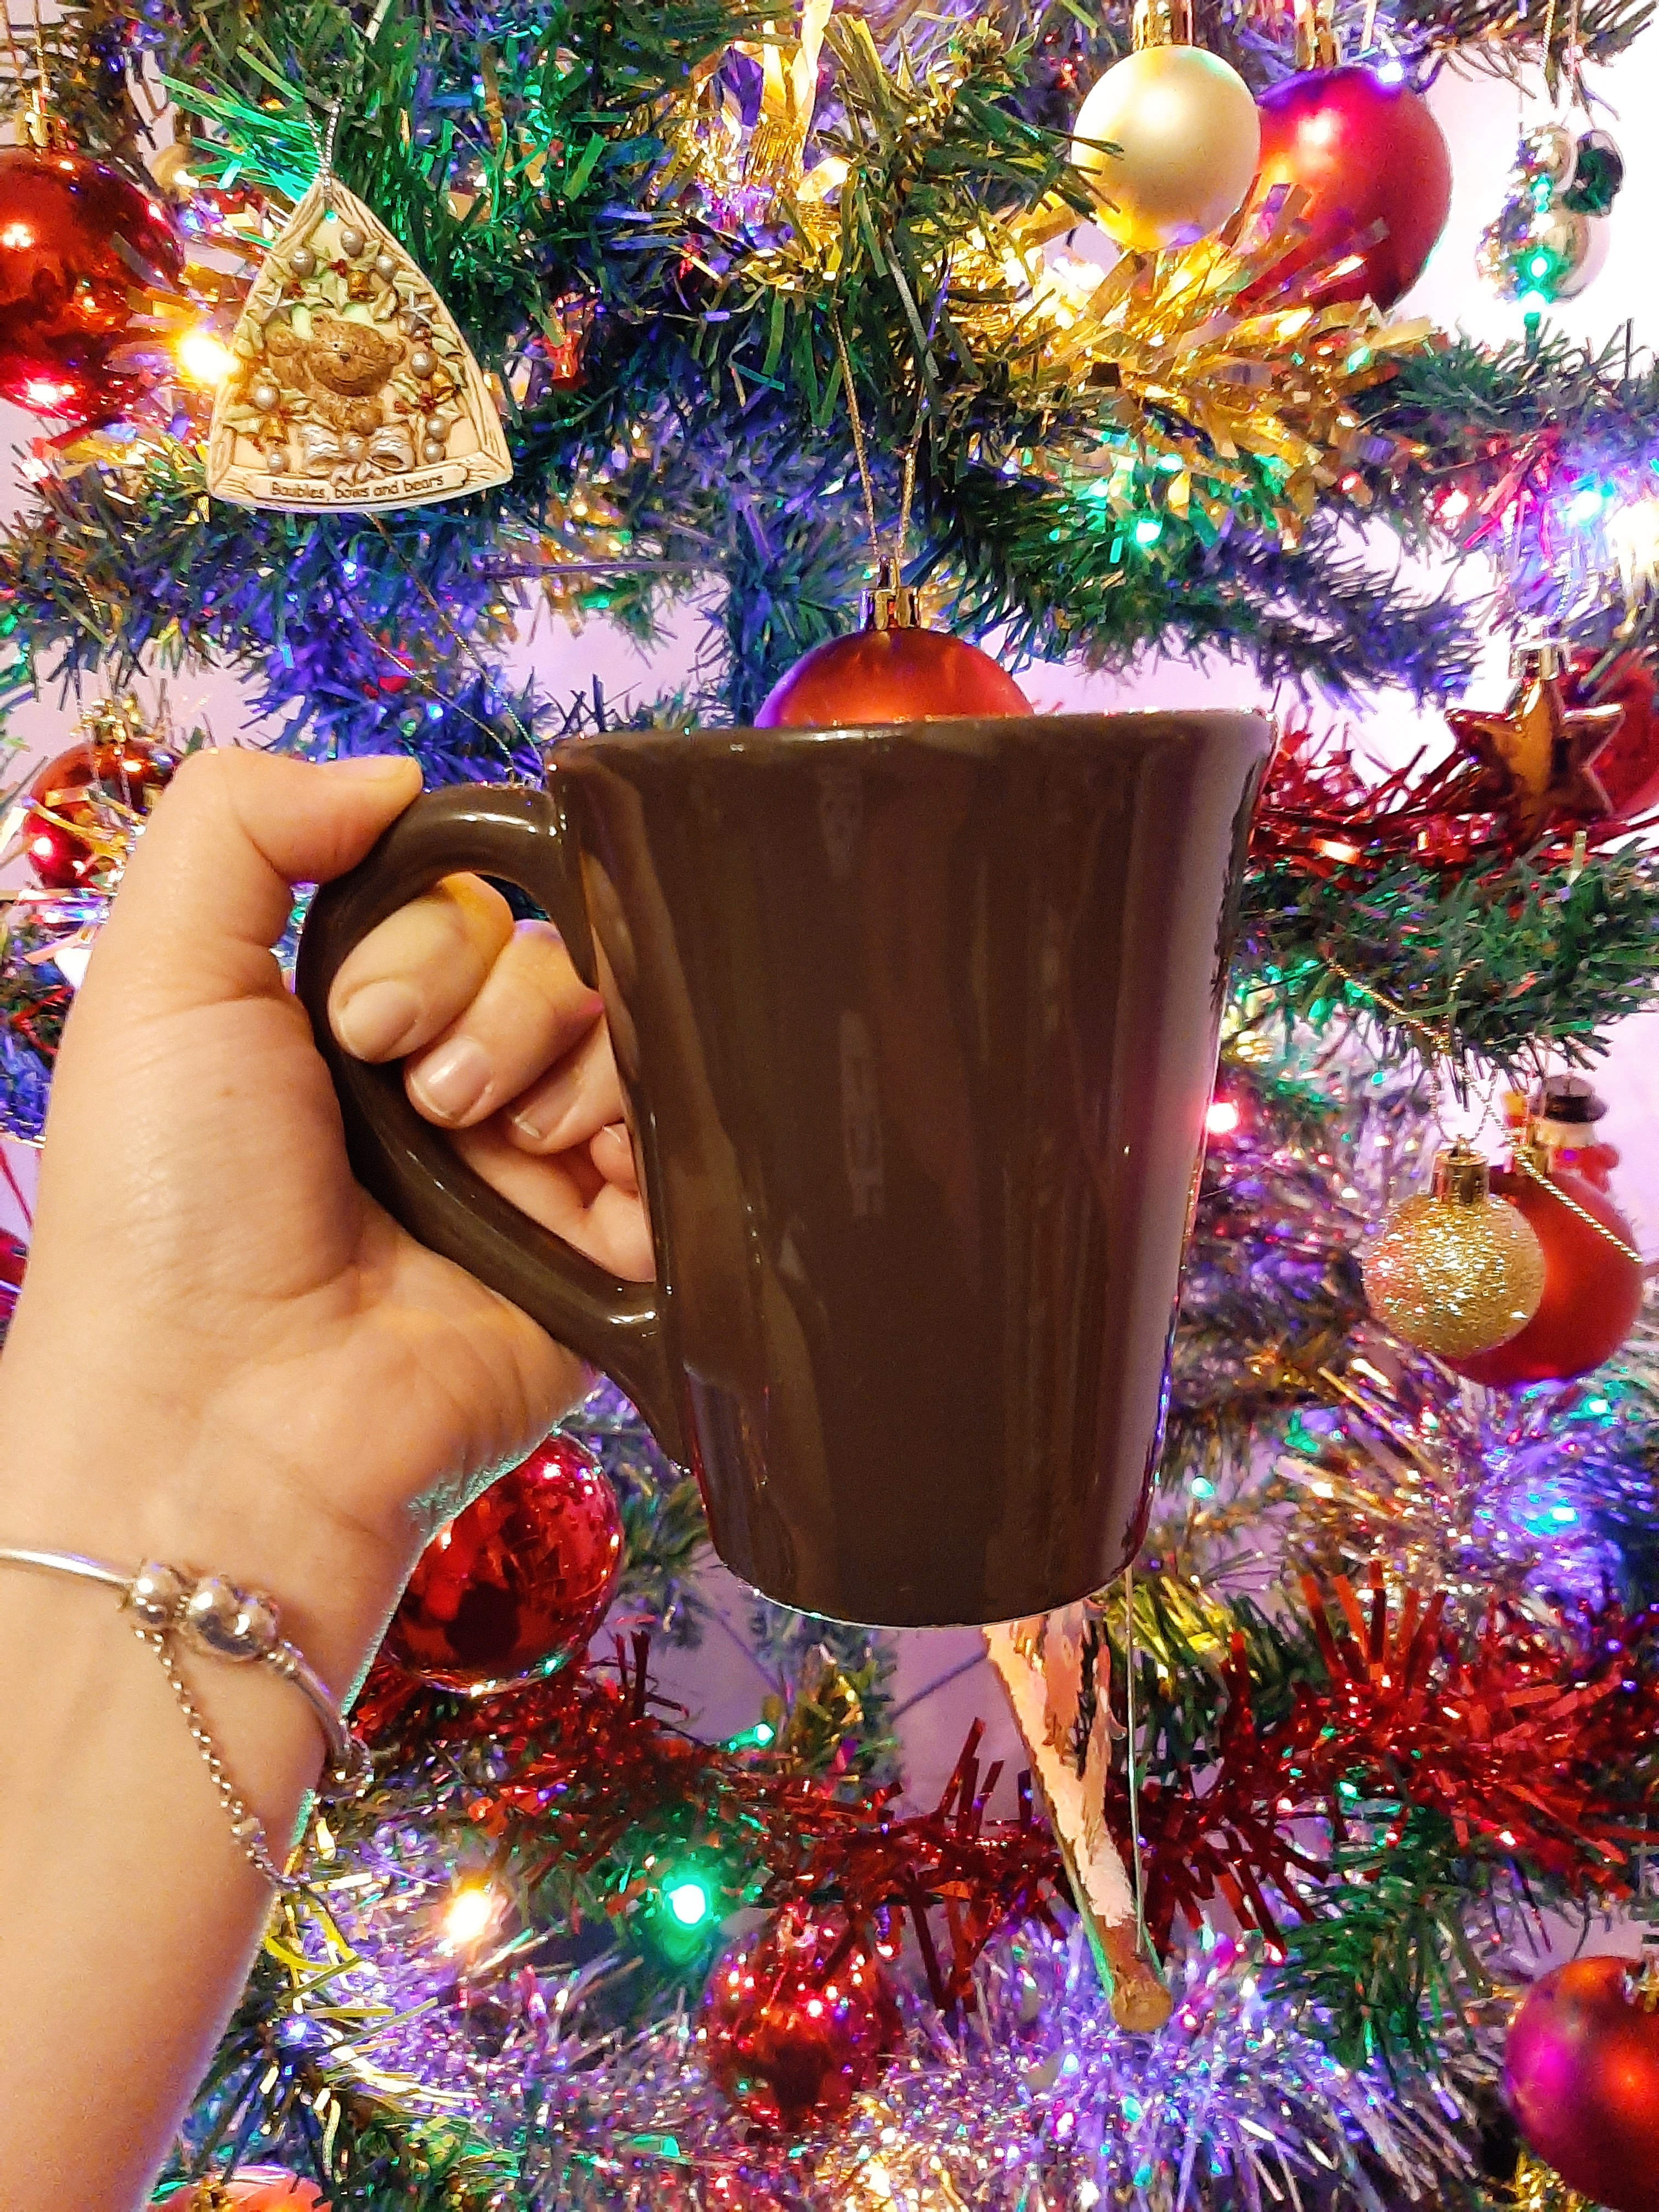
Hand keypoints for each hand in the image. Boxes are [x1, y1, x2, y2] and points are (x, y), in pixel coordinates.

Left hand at [0, 749, 644, 1688]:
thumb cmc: (168, 1208)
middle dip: (499, 1006)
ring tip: (491, 1148)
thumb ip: (242, 823)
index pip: (463, 903)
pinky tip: (588, 1191)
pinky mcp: (599, 1264)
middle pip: (557, 961)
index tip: (358, 1022)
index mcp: (349, 1024)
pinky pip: (684, 1164)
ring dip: (569, 1072)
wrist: (225, 1419)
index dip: (433, 935)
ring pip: (630, 1044)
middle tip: (423, 1099)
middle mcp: (446, 1090)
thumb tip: (400, 772)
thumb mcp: (157, 976)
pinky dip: (654, 1161)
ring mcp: (529, 1179)